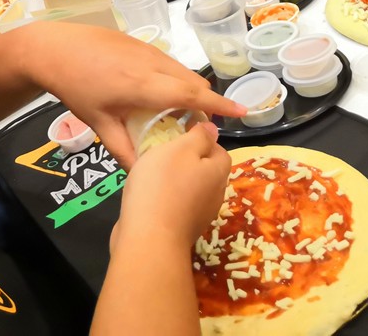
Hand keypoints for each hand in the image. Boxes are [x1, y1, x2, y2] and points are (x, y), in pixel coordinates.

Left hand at [19, 22, 244, 167]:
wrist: (53, 48)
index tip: (244, 112)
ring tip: (180, 113)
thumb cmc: (76, 87)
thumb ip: (124, 151)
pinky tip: (160, 93)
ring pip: (182, 70)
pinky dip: (175, 78)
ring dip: (190, 89)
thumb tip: (143, 176)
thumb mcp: (99, 124)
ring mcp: (148, 49)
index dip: (220, 105)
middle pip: (194, 82)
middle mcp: (153, 64)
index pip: (193, 96)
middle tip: (200, 127)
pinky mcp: (140, 42)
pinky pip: (169, 62)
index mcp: (145, 85)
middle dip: (205, 103)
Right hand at [113, 122, 229, 250]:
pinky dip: (166, 199)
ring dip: (176, 181)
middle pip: (206, 171)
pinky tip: (147, 196)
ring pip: (191, 189)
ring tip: (151, 173)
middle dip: (188, 161)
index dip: (202, 140)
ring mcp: (199, 216)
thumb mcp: (179, 148)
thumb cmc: (163, 185)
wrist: (148, 239)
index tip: (179, 135)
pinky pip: (177, 206)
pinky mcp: (181, 230)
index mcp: (218, 172)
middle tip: (162, 152)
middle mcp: (215, 195)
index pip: (220, 150)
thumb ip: (199, 136)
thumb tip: (213, 128)